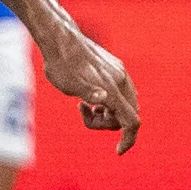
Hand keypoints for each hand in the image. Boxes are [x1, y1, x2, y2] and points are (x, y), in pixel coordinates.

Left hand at [38, 22, 140, 154]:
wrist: (59, 39)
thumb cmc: (61, 64)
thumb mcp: (70, 84)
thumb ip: (89, 94)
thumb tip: (103, 100)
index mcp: (112, 88)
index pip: (131, 121)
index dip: (128, 139)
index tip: (118, 151)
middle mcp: (121, 80)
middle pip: (127, 115)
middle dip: (107, 123)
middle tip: (83, 114)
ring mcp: (119, 73)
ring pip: (123, 104)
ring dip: (106, 113)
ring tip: (83, 107)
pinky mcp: (114, 68)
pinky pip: (119, 93)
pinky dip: (106, 102)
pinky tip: (87, 98)